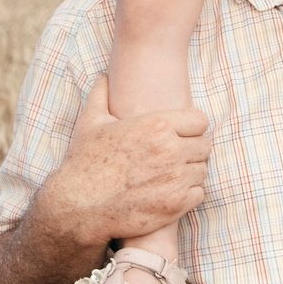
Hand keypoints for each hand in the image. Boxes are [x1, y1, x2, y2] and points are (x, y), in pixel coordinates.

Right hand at [40, 80, 210, 247]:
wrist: (77, 207)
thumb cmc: (84, 163)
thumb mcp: (90, 122)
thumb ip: (101, 94)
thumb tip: (104, 77)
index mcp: (156, 125)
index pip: (200, 121)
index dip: (191, 127)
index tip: (182, 134)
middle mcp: (170, 150)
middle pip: (204, 146)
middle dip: (192, 149)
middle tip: (176, 156)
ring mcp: (175, 180)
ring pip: (202, 170)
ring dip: (191, 172)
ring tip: (173, 174)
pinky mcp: (175, 205)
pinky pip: (199, 194)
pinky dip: (189, 194)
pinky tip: (171, 192)